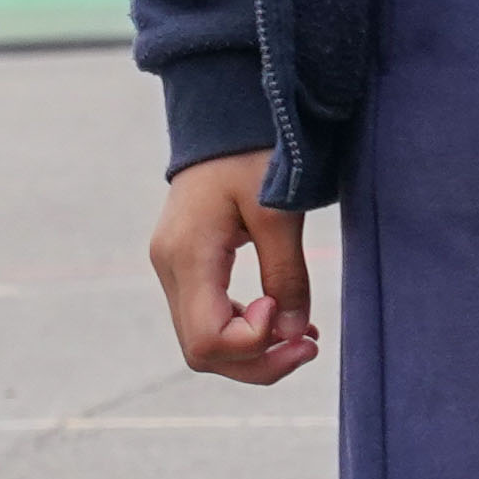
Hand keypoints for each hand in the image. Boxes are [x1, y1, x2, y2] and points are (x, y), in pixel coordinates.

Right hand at [148, 153, 316, 385]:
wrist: (222, 116)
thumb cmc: (252, 152)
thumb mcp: (279, 211)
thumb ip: (287, 274)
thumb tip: (293, 333)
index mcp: (187, 255)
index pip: (207, 340)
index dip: (252, 344)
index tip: (285, 310)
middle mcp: (170, 268)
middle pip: (202, 352)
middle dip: (257, 362)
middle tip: (309, 347)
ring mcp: (173, 269)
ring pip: (203, 342)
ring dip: (253, 351)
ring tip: (303, 340)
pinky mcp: (186, 266)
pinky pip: (209, 318)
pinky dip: (245, 331)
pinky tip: (283, 321)